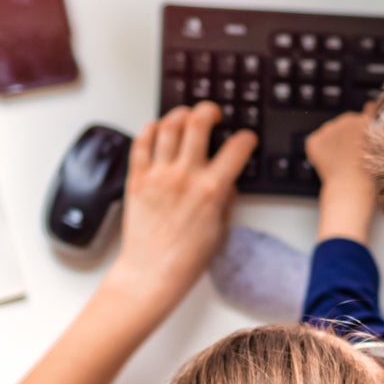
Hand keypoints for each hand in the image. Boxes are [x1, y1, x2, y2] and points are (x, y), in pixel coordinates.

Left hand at [99, 103, 255, 323]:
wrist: (151, 273)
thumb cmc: (186, 259)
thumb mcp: (220, 228)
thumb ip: (226, 199)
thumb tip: (227, 179)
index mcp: (211, 190)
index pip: (237, 148)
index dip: (246, 138)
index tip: (246, 139)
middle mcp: (184, 176)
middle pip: (198, 122)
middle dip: (209, 110)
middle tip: (212, 113)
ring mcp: (158, 175)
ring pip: (169, 126)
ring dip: (180, 115)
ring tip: (185, 116)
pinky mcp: (137, 179)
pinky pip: (141, 143)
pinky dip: (151, 129)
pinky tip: (158, 129)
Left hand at [306, 108, 375, 242]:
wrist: (351, 190)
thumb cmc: (373, 177)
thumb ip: (380, 135)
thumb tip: (371, 121)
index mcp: (368, 120)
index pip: (369, 110)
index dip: (367, 124)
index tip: (366, 134)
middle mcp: (348, 119)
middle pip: (348, 122)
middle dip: (349, 135)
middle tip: (354, 156)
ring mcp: (329, 129)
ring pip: (331, 132)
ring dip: (335, 142)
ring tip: (343, 163)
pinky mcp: (315, 141)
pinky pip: (316, 142)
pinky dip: (320, 152)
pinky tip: (330, 165)